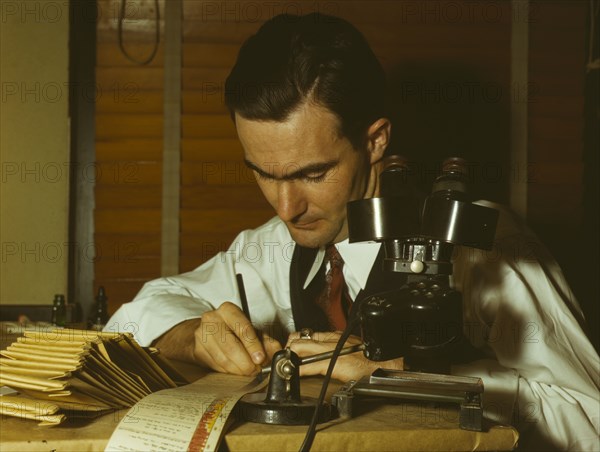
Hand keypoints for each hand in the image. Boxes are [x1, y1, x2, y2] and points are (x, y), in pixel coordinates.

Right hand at [155, 302, 281, 375]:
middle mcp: (212, 319)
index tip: (260, 359)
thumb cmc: (232, 329)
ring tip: (248, 371)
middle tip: (255, 370)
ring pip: (223, 358)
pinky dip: (228, 372)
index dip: (253, 346)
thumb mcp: (251, 330)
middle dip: (246, 362)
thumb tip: (276, 352)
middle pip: (231, 346)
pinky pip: (216, 366)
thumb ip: (266, 340)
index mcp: (228, 310)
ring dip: (238, 369)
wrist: (207, 331)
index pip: (242, 328)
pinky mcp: (197, 349)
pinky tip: (235, 370)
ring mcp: (201, 334)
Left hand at [287, 331, 402, 380]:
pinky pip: (309, 365)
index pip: (304, 335)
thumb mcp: (347, 351)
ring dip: (290, 358)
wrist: (386, 365)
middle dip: (288, 350)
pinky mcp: (333, 363)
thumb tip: (316, 358)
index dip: (293, 344)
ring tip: (286, 367)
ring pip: (300, 348)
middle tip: (286, 361)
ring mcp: (331, 350)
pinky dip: (299, 370)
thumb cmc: (371, 359)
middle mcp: (330, 340)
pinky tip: (294, 374)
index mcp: (333, 336)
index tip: (288, 354)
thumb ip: (331, 351)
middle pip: (299, 339)